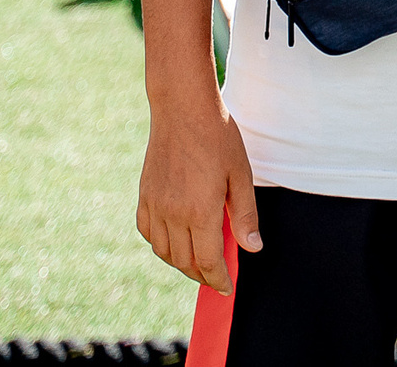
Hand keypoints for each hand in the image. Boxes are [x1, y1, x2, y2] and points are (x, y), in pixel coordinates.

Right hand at [136, 103, 263, 290]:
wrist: (183, 109)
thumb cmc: (217, 138)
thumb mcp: (241, 176)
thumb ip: (245, 216)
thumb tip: (252, 248)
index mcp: (200, 212)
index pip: (208, 262)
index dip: (218, 279)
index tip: (226, 287)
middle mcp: (173, 214)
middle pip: (185, 262)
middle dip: (202, 275)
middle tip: (216, 277)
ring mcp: (155, 205)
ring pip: (164, 252)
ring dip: (181, 263)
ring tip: (198, 262)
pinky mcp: (144, 195)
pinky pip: (148, 232)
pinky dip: (161, 244)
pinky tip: (174, 241)